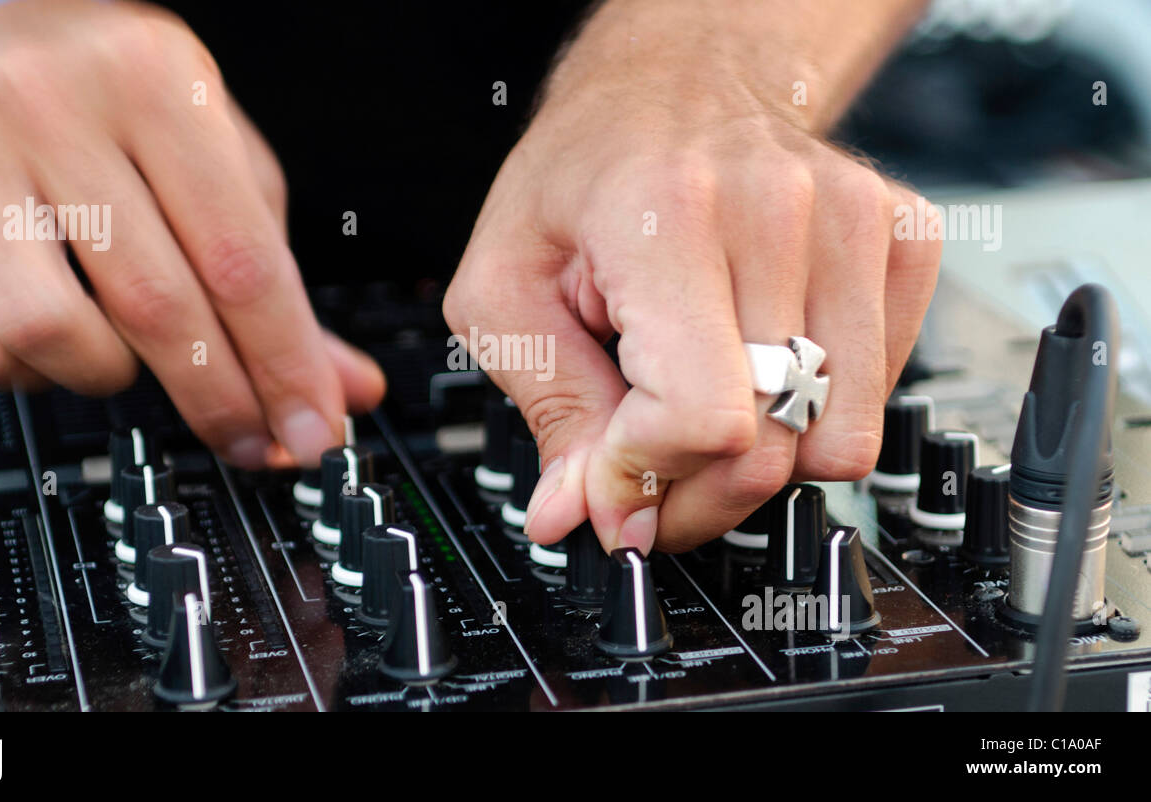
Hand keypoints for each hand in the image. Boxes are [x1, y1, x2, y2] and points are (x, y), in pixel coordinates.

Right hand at [0, 0, 383, 467]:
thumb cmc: (126, 97)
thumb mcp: (225, 158)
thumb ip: (279, 278)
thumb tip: (339, 390)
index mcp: (153, 79)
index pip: (239, 258)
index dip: (285, 364)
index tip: (315, 428)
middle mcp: (48, 106)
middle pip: (156, 305)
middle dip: (222, 398)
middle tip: (256, 438)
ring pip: (51, 334)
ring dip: (115, 376)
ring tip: (135, 347)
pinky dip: (41, 372)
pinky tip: (67, 335)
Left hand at [444, 0, 939, 552]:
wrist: (677, 82)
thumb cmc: (584, 175)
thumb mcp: (506, 287)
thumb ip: (547, 408)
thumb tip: (582, 514)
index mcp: (668, 214)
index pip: (702, 417)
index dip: (648, 476)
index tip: (612, 478)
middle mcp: (780, 212)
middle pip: (773, 446)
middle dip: (697, 492)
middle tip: (650, 474)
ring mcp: (857, 224)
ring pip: (838, 438)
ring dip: (762, 460)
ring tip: (704, 411)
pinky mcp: (903, 241)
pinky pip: (880, 394)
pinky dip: (816, 411)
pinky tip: (759, 364)